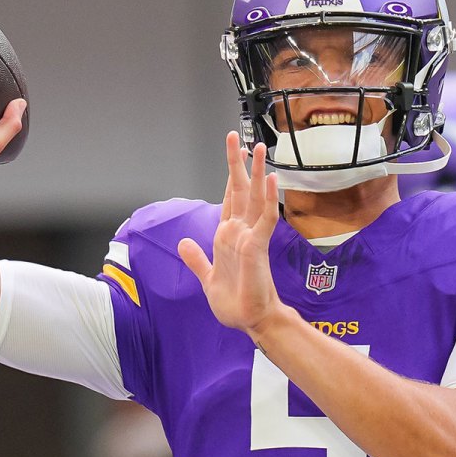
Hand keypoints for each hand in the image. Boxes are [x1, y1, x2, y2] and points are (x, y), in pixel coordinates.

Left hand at [178, 132, 284, 337]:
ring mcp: (251, 237)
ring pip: (255, 198)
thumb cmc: (234, 302)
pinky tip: (271, 180)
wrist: (250, 320)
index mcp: (228, 235)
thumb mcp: (207, 277)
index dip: (231, 175)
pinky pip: (265, 219)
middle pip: (241, 190)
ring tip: (259, 148)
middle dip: (239, 164)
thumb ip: (196, 259)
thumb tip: (184, 242)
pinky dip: (268, 199)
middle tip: (238, 136)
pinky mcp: (258, 247)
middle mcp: (241, 231)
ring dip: (257, 173)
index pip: (230, 198)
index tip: (235, 153)